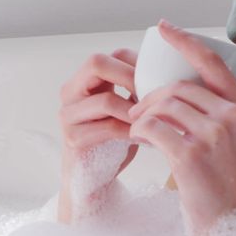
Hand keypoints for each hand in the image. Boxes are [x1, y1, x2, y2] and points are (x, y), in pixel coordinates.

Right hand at [56, 47, 140, 223]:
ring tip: (155, 118)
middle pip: (96, 63)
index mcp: (84, 81)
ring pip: (105, 99)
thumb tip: (167, 71)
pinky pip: (108, 128)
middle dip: (130, 76)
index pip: (109, 55)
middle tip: (154, 93)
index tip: (157, 78)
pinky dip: (132, 131)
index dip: (135, 61)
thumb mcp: (125, 108)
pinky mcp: (73, 138)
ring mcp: (68, 115)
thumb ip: (135, 90)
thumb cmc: (113, 141)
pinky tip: (149, 137)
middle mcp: (71, 92)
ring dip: (135, 110)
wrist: (93, 179)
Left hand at [127, 18, 235, 235]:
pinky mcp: (191, 154)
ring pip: (164, 105)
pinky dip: (140, 131)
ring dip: (142, 114)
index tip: (164, 27)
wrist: (232, 225)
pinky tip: (138, 139)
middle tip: (138, 111)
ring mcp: (213, 135)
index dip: (186, 41)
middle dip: (151, 97)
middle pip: (179, 87)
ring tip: (136, 127)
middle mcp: (233, 117)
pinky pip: (154, 128)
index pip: (213, 64)